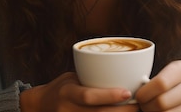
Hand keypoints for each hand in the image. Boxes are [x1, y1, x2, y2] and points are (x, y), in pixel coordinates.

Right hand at [20, 72, 139, 111]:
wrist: (41, 105)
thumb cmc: (63, 88)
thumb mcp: (73, 78)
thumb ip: (93, 79)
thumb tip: (126, 72)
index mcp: (67, 93)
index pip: (89, 96)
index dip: (109, 96)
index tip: (128, 92)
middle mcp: (67, 110)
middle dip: (122, 111)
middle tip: (139, 106)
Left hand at [135, 61, 180, 111]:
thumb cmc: (166, 86)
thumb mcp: (160, 77)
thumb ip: (147, 81)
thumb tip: (127, 94)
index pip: (160, 84)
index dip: (144, 94)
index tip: (138, 98)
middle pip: (163, 103)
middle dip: (148, 108)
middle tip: (143, 108)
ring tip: (152, 111)